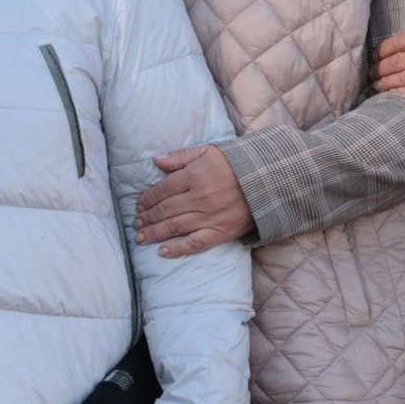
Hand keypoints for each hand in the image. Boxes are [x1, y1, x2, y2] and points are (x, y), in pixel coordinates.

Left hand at [134, 144, 253, 257]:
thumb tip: (156, 160)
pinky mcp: (220, 232)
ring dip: (154, 233)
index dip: (147, 199)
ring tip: (140, 237)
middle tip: (136, 223)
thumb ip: (181, 156)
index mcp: (195, 176)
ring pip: (174, 227)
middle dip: (147, 218)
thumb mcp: (208, 152)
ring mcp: (210, 216)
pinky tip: (162, 252)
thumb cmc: (236, 165)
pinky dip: (177, 249)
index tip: (139, 206)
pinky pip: (195, 243)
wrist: (268, 180)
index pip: (162, 189)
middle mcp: (200, 197)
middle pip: (165, 210)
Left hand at [375, 0, 404, 106]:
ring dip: (385, 82)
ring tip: (375, 83)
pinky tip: (390, 96)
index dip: (383, 48)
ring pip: (404, 79)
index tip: (375, 52)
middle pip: (398, 61)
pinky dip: (400, 95)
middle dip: (379, 66)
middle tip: (370, 70)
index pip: (402, 40)